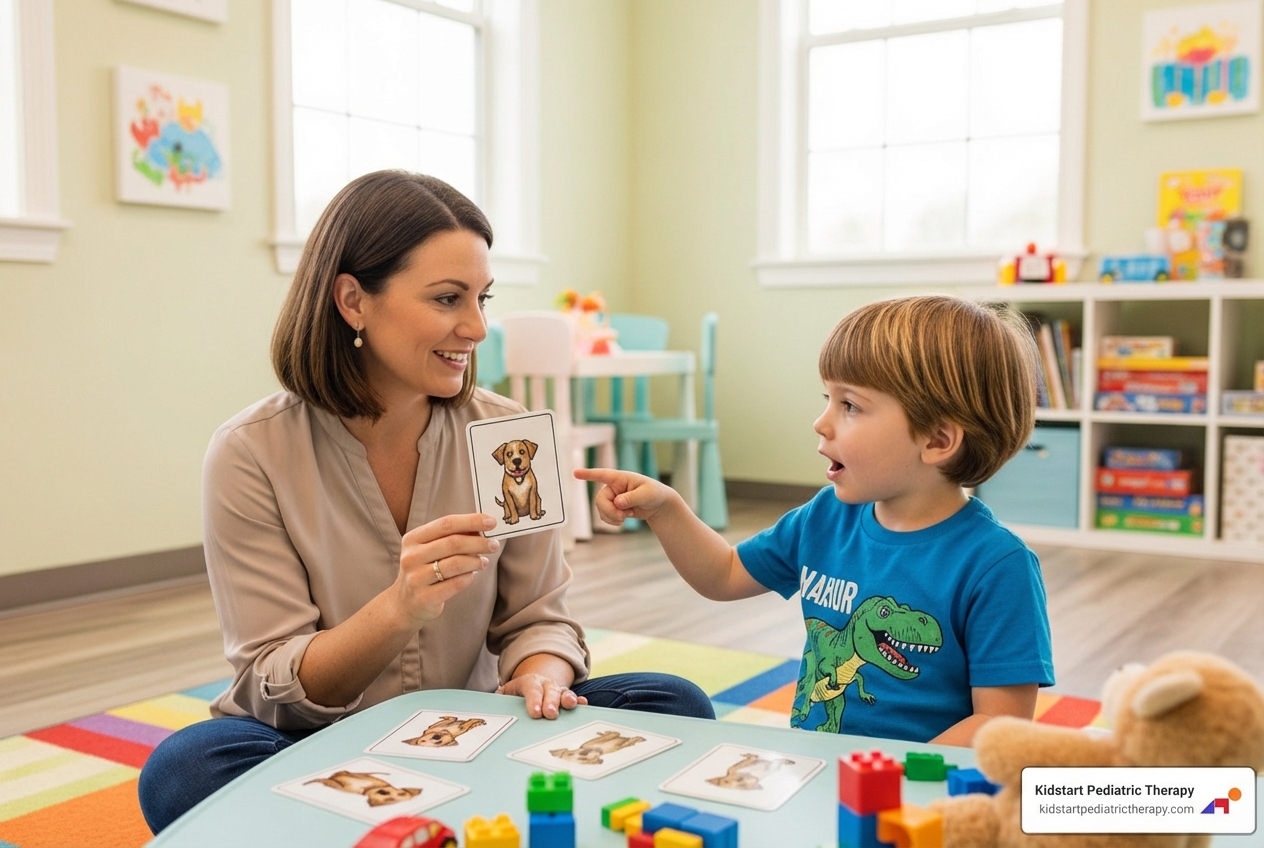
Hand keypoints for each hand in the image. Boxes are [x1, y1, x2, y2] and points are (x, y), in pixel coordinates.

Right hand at [392, 513, 497, 628]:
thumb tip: (482, 526)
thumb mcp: (431, 549)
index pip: (446, 524)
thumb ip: (452, 537)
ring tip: (484, 562)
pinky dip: (469, 577)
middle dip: (478, 542)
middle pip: (453, 543)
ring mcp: (416, 578)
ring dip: (476, 561)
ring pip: (456, 564)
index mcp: (413, 539)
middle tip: (493, 545)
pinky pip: (456, 584)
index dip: (471, 521)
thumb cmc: (424, 570)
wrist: (405, 603)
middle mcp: (411, 557)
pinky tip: (472, 575)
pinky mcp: (424, 598)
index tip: (492, 522)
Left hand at [497, 673, 587, 718]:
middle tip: (550, 714)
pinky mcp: (566, 698)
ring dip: (567, 698)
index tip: (535, 713)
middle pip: (549, 690)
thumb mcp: (505, 695)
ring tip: (570, 705)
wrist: (532, 685)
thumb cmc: (515, 695)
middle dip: (551, 701)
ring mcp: (557, 690)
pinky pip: (575, 698)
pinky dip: (580, 701)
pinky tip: (583, 705)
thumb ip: (500, 701)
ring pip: (564, 691)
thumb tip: (492, 713)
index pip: (531, 688)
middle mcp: (545, 684)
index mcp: (528, 682)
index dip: (534, 700)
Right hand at [573, 467, 677, 524]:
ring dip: (613, 517)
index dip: (588, 474)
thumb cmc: (654, 493)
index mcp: (620, 478)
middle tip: (623, 517)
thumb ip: (632, 498)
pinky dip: (613, 521)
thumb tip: (618, 502)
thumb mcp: (647, 494)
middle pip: (600, 500)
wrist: (657, 505)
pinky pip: (605, 516)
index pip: (602, 475)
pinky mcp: (612, 507)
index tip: (575, 473)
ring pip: (601, 510)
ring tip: (628, 516)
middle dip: (609, 511)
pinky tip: (625, 518)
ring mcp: (611, 497)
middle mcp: (613, 486)